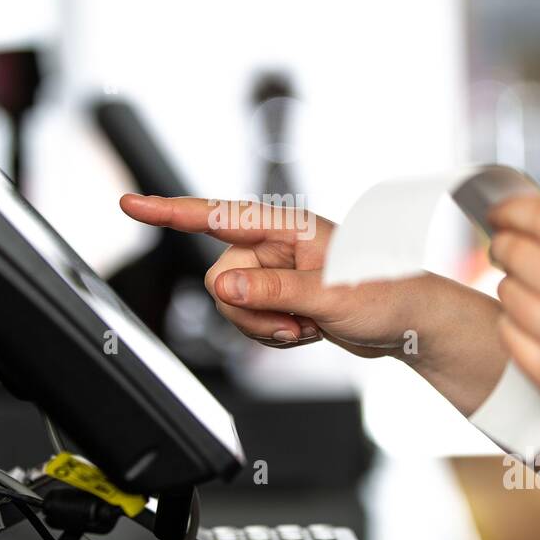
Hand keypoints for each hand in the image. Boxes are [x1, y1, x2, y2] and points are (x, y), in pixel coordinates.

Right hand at [119, 194, 447, 357]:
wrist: (409, 322)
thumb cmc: (385, 294)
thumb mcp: (328, 295)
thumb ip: (271, 290)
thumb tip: (222, 286)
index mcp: (288, 226)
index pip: (217, 216)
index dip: (170, 212)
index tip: (130, 205)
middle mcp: (276, 244)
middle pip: (221, 278)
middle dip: (250, 309)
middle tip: (295, 320)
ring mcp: (276, 271)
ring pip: (231, 304)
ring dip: (264, 326)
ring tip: (306, 324)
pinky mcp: (279, 296)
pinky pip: (250, 320)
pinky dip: (273, 333)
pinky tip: (305, 329)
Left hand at [487, 194, 539, 463]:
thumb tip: (532, 214)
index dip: (514, 209)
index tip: (499, 210)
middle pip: (520, 254)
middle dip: (504, 244)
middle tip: (503, 246)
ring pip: (508, 293)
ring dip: (511, 285)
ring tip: (531, 290)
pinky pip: (508, 333)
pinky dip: (513, 322)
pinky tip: (531, 323)